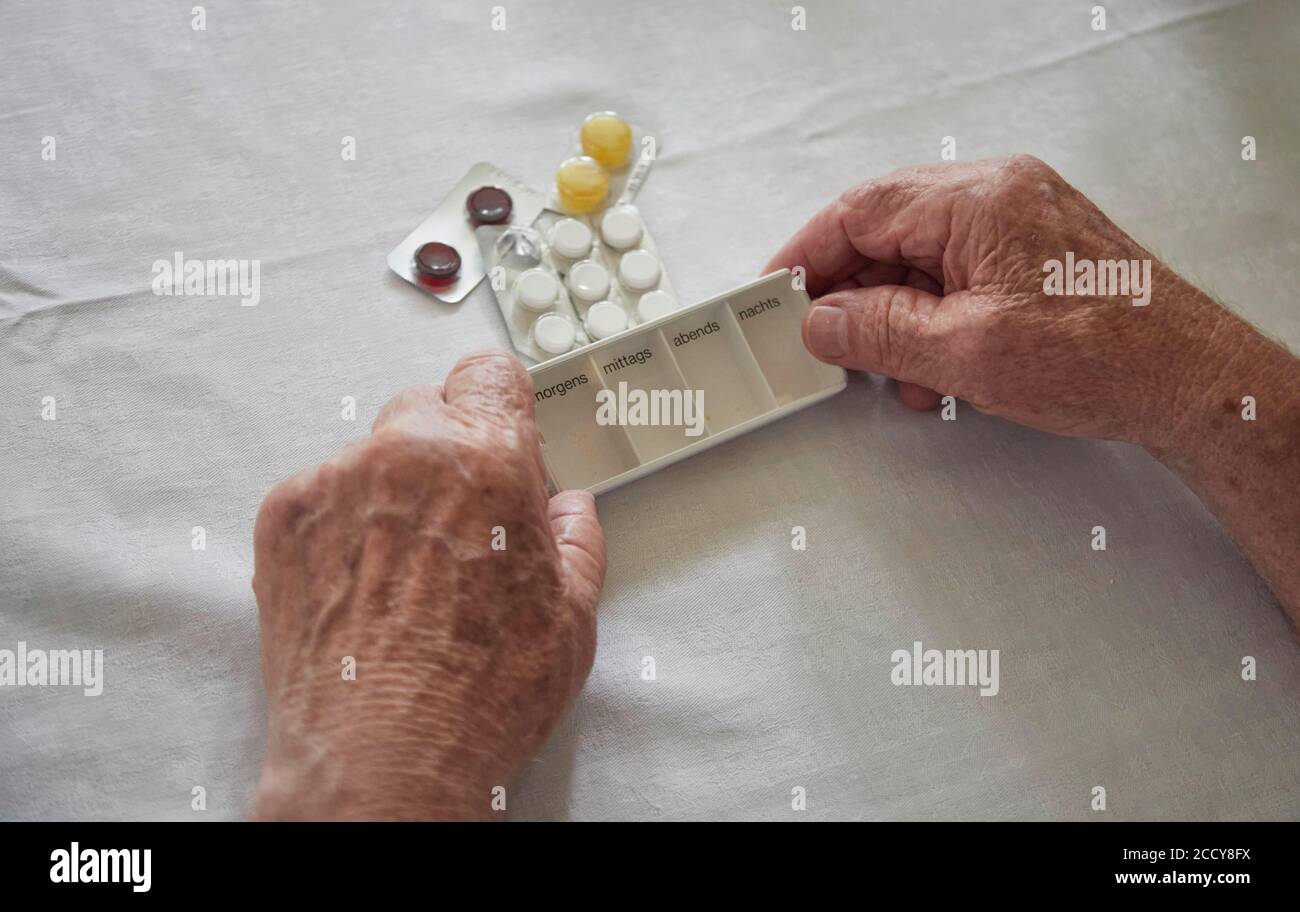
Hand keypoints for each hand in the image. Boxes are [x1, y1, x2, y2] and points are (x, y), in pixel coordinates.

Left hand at [250, 352, 605, 819]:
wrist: (380, 762)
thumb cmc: (474, 698)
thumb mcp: (571, 620)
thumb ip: (577, 542)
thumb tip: (571, 514)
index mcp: (487, 460)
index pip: (491, 374)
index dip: (503, 405)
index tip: (503, 428)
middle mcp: (405, 454)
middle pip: (429, 408)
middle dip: (451, 452)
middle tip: (465, 521)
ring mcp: (335, 482)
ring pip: (374, 453)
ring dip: (394, 490)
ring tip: (410, 572)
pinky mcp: (283, 519)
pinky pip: (323, 492)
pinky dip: (343, 523)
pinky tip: (367, 584)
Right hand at [768, 155, 1299, 626]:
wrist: (1192, 382)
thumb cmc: (1105, 357)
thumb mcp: (965, 353)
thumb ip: (879, 332)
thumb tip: (824, 321)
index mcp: (978, 200)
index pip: (861, 210)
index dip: (809, 254)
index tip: (776, 291)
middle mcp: (999, 198)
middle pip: (889, 233)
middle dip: (853, 295)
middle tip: (823, 341)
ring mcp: (1019, 225)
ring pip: (922, 262)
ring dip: (896, 320)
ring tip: (896, 374)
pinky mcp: (1034, 258)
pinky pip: (959, 279)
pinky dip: (935, 324)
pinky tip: (937, 373)